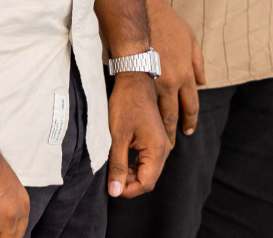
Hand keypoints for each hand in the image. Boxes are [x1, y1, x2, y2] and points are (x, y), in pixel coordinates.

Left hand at [106, 71, 168, 198]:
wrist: (134, 80)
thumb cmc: (125, 105)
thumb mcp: (117, 136)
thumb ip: (118, 166)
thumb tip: (115, 192)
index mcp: (157, 150)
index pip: (146, 183)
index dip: (128, 190)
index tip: (111, 187)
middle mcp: (164, 149)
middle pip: (148, 178)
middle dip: (128, 182)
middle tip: (109, 176)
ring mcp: (161, 144)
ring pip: (147, 170)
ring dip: (130, 173)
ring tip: (112, 166)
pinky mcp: (155, 139)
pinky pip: (146, 160)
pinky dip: (133, 164)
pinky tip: (119, 157)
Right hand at [145, 0, 203, 141]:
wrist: (144, 15)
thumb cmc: (169, 25)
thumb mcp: (191, 41)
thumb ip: (198, 63)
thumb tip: (202, 82)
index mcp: (186, 74)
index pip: (191, 105)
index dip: (190, 120)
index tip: (188, 131)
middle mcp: (171, 82)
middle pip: (172, 114)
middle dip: (172, 131)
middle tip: (170, 144)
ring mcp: (152, 81)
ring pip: (156, 112)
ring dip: (156, 127)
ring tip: (155, 138)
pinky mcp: (136, 77)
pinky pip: (142, 100)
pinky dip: (143, 113)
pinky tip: (140, 121)